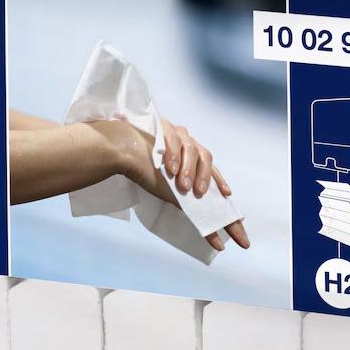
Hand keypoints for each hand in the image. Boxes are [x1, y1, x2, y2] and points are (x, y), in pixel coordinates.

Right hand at [107, 120, 249, 250]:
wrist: (121, 150)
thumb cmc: (143, 169)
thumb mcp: (169, 187)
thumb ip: (186, 198)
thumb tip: (203, 223)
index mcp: (190, 154)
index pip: (210, 168)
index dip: (219, 180)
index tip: (227, 194)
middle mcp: (187, 141)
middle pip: (205, 156)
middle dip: (204, 176)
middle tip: (199, 193)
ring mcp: (176, 133)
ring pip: (191, 148)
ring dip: (189, 169)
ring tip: (184, 186)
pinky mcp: (164, 127)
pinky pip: (174, 139)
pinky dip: (174, 155)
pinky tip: (171, 169)